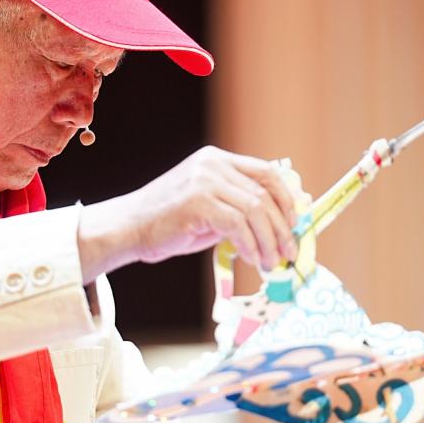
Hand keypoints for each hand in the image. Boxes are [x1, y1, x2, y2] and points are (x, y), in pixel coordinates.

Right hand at [77, 146, 300, 282]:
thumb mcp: (209, 207)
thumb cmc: (168, 224)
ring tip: (270, 262)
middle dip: (282, 227)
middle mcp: (213, 165)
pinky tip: (251, 259)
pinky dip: (250, 245)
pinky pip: (237, 224)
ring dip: (268, 241)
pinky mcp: (197, 202)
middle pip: (264, 193)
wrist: (127, 229)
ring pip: (255, 210)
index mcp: (217, 160)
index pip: (266, 172)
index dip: (287, 198)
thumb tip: (278, 223)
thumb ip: (238, 207)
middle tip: (288, 252)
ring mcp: (204, 181)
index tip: (296, 224)